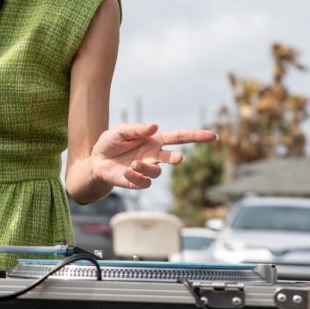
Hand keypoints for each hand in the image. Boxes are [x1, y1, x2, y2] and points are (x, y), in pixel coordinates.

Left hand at [90, 123, 217, 189]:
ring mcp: (147, 169)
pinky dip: (136, 177)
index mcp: (155, 140)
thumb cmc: (111, 142)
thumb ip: (136, 129)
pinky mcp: (138, 182)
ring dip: (147, 167)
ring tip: (133, 163)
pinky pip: (145, 183)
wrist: (96, 160)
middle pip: (173, 157)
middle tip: (179, 159)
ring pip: (157, 172)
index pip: (180, 138)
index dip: (196, 136)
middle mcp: (154, 155)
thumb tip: (154, 126)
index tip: (213, 136)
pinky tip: (127, 171)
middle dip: (176, 158)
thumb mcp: (120, 131)